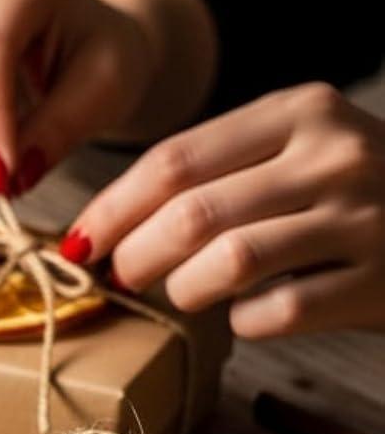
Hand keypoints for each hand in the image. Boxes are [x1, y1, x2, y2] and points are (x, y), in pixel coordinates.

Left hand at [65, 84, 384, 338]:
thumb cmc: (350, 192)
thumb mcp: (295, 149)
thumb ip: (213, 171)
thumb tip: (103, 227)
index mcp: (301, 111)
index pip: (175, 161)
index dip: (111, 209)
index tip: (79, 242)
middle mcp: (334, 155)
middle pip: (192, 214)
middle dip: (136, 255)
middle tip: (124, 276)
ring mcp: (361, 218)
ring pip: (229, 262)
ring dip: (184, 289)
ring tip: (185, 292)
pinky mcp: (376, 281)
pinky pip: (275, 313)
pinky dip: (243, 321)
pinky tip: (247, 313)